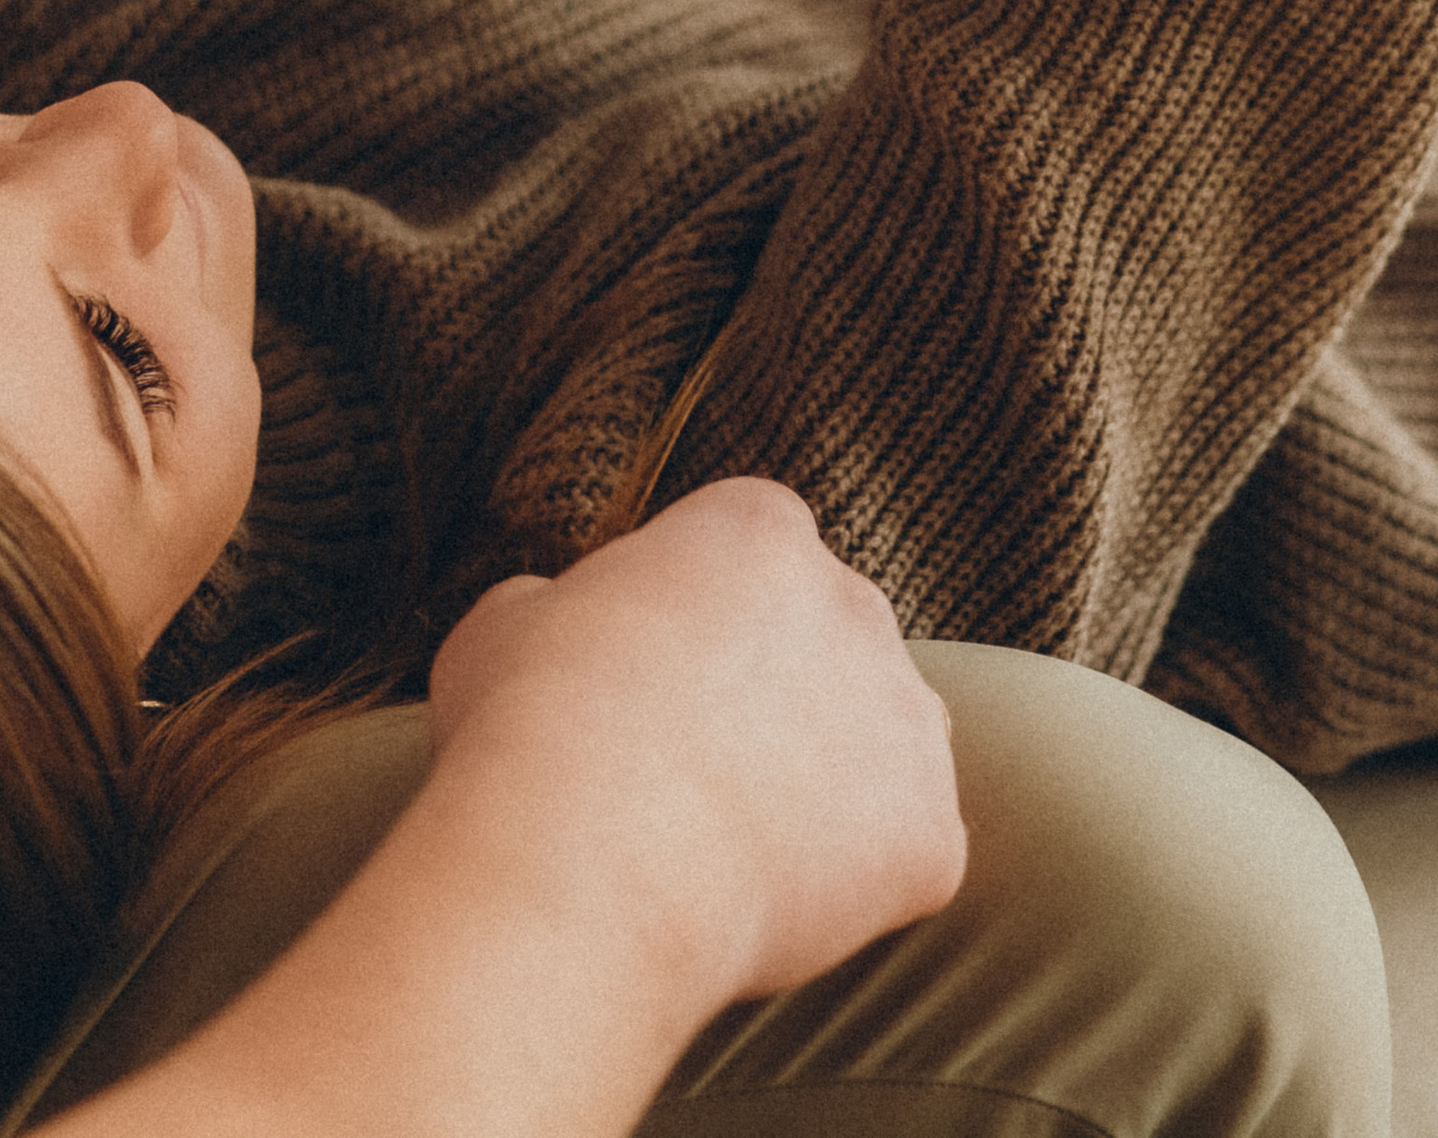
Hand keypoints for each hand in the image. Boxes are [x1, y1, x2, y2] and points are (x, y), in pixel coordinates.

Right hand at [428, 479, 965, 1011]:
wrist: (588, 857)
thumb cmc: (530, 726)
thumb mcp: (506, 622)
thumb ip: (558, 608)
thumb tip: (552, 624)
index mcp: (757, 528)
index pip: (750, 564)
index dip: (695, 631)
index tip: (647, 691)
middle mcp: (855, 602)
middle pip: (828, 648)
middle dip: (776, 702)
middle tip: (690, 779)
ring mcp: (906, 719)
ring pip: (882, 749)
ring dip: (831, 788)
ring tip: (733, 851)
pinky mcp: (931, 833)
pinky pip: (906, 859)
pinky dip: (856, 890)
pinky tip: (772, 908)